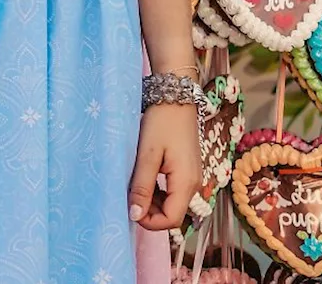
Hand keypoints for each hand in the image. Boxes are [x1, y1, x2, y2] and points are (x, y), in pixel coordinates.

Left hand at [129, 104, 200, 230]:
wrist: (176, 99)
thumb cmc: (161, 124)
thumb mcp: (147, 155)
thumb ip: (142, 186)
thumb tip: (135, 215)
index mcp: (186, 183)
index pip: (171, 220)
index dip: (149, 222)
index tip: (129, 209)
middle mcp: (193, 185)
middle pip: (172, 214)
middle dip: (148, 212)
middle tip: (128, 195)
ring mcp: (191, 178)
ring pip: (171, 203)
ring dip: (151, 201)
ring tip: (133, 184)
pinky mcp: (186, 171)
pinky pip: (172, 191)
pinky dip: (156, 191)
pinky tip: (142, 178)